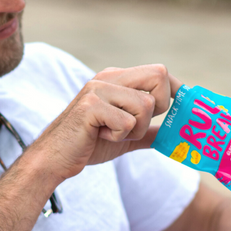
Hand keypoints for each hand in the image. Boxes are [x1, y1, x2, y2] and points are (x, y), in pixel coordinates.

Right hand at [29, 65, 180, 182]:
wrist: (55, 158)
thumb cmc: (88, 144)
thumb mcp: (125, 136)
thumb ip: (147, 131)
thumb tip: (171, 135)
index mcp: (117, 79)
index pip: (159, 73)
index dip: (174, 92)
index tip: (176, 112)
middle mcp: (108, 77)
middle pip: (159, 77)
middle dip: (158, 107)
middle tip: (135, 125)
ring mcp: (98, 89)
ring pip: (145, 105)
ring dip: (135, 129)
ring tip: (112, 133)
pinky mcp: (90, 106)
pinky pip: (127, 122)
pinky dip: (119, 137)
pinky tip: (100, 136)